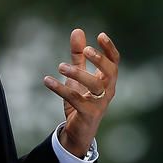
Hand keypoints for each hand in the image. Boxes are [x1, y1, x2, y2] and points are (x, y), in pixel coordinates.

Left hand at [43, 29, 119, 157]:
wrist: (78, 131)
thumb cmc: (82, 100)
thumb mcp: (79, 75)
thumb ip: (79, 55)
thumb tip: (78, 30)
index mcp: (107, 80)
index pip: (114, 61)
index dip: (109, 49)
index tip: (100, 35)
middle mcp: (107, 91)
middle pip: (110, 72)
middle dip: (99, 60)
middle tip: (86, 50)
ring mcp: (99, 103)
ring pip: (94, 86)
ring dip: (78, 73)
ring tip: (60, 66)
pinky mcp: (88, 114)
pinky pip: (76, 99)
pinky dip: (61, 89)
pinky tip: (47, 80)